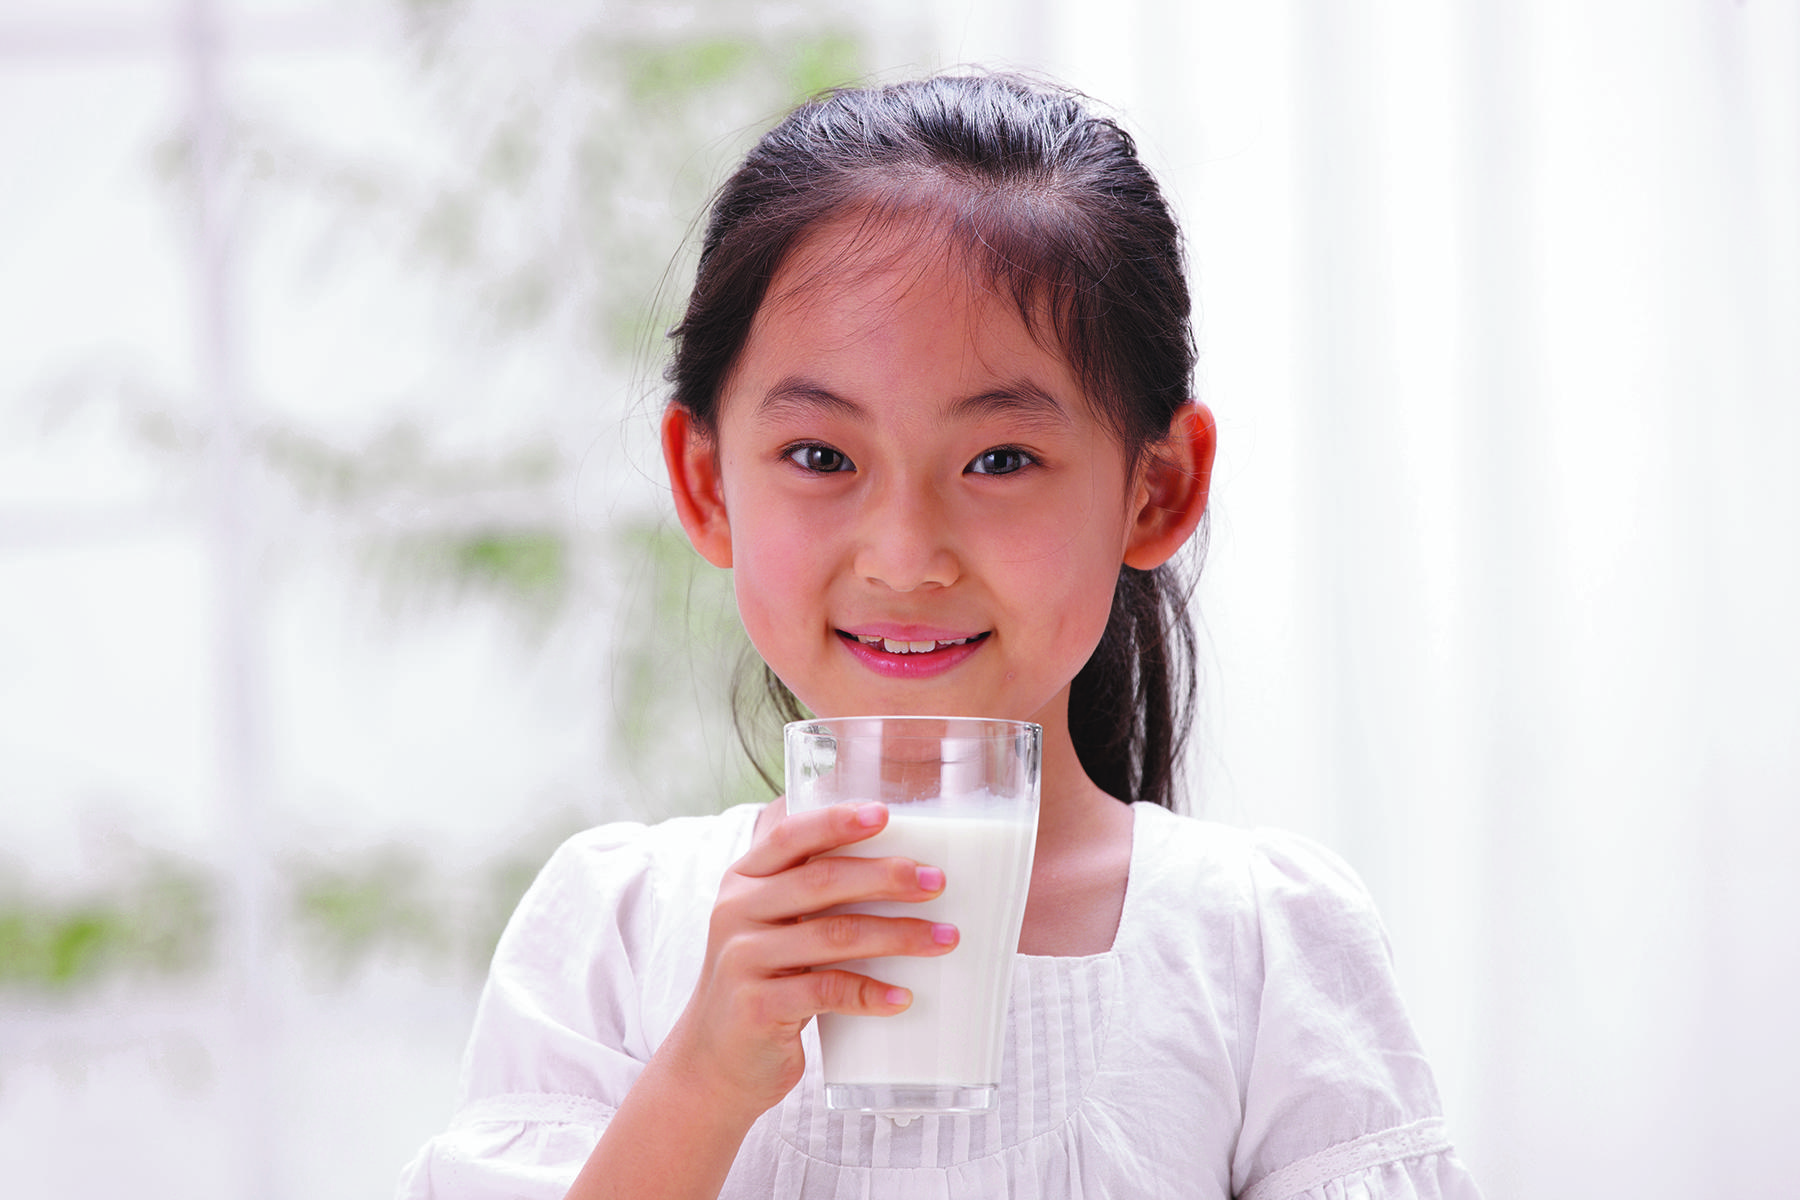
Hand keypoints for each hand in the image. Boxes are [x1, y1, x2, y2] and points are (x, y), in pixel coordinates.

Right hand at [661, 800, 956, 1119]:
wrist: (715, 1062)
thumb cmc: (763, 982)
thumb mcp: (772, 927)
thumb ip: (810, 892)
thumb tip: (900, 863)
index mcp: (744, 880)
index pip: (789, 836)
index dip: (836, 821)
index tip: (884, 813)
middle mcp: (737, 912)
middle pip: (820, 880)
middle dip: (885, 876)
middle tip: (936, 881)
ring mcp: (743, 959)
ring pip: (833, 935)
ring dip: (897, 934)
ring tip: (944, 938)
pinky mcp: (758, 1007)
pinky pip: (827, 991)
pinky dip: (871, 993)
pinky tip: (904, 998)